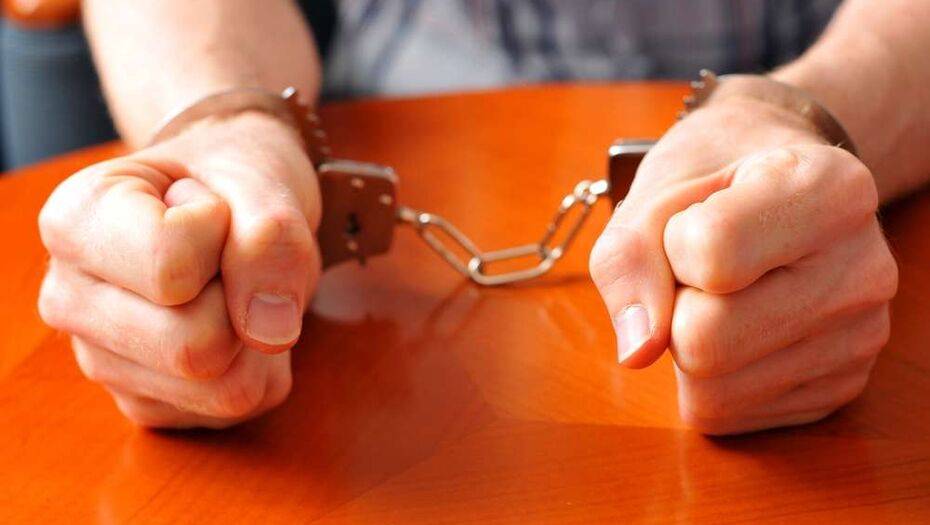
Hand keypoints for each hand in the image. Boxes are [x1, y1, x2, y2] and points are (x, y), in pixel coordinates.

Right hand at [38, 111, 321, 427]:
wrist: (227, 201)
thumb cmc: (231, 181)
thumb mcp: (262, 181)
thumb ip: (271, 239)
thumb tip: (270, 332)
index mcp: (75, 221)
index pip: (171, 266)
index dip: (224, 234)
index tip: (214, 210)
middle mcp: (68, 299)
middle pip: (194, 347)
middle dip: (244, 300)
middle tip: (230, 258)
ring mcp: (102, 361)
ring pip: (222, 390)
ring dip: (259, 339)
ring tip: (232, 288)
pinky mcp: (144, 404)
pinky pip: (234, 408)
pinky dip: (260, 367)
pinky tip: (233, 323)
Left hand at [589, 94, 897, 434]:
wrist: (782, 189)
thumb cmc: (715, 182)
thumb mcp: (656, 191)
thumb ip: (629, 258)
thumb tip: (638, 351)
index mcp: (831, 190)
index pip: (711, 255)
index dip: (672, 242)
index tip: (698, 218)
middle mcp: (864, 269)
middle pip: (704, 342)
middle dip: (674, 308)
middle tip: (702, 271)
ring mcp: (862, 337)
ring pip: (713, 393)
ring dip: (688, 349)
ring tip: (723, 297)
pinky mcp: (841, 389)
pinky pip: (729, 415)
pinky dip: (710, 380)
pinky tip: (740, 329)